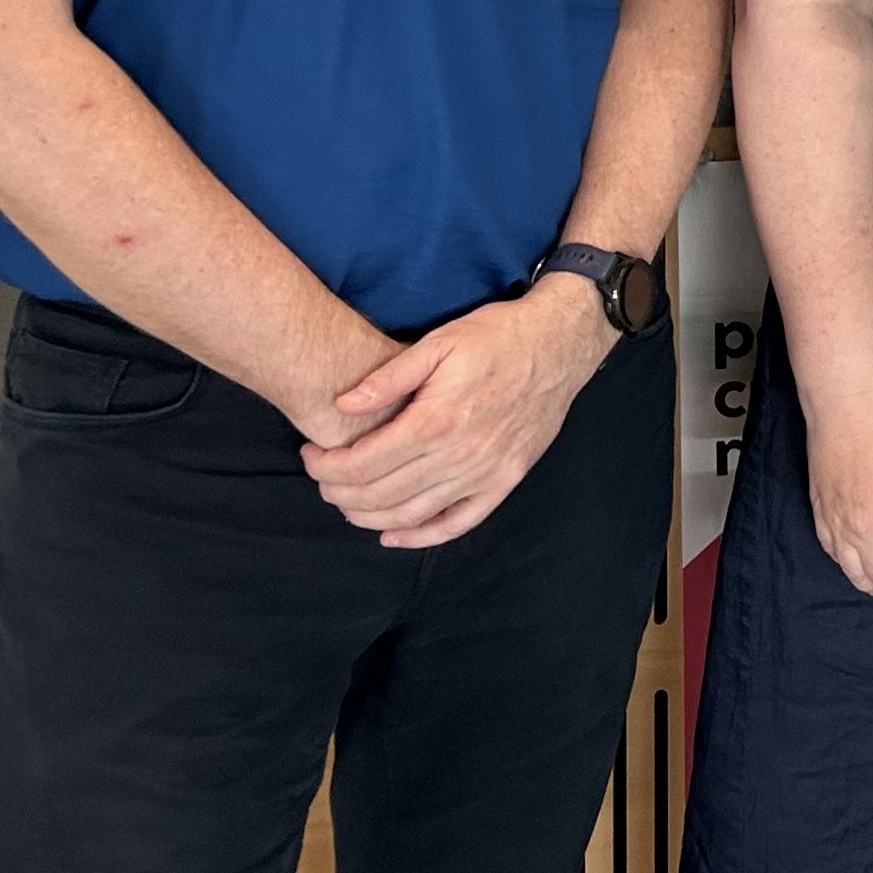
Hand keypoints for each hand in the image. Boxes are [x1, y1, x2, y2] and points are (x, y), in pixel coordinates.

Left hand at [300, 275, 612, 546]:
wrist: (560, 343)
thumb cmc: (498, 336)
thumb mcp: (439, 342)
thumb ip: (388, 377)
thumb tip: (342, 404)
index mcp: (437, 420)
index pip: (363, 463)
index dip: (327, 467)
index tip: (312, 455)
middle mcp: (460, 454)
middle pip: (381, 494)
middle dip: (339, 493)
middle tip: (322, 479)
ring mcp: (486, 472)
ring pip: (413, 514)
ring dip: (370, 516)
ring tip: (347, 502)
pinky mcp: (505, 480)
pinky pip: (459, 522)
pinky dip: (422, 536)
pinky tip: (394, 534)